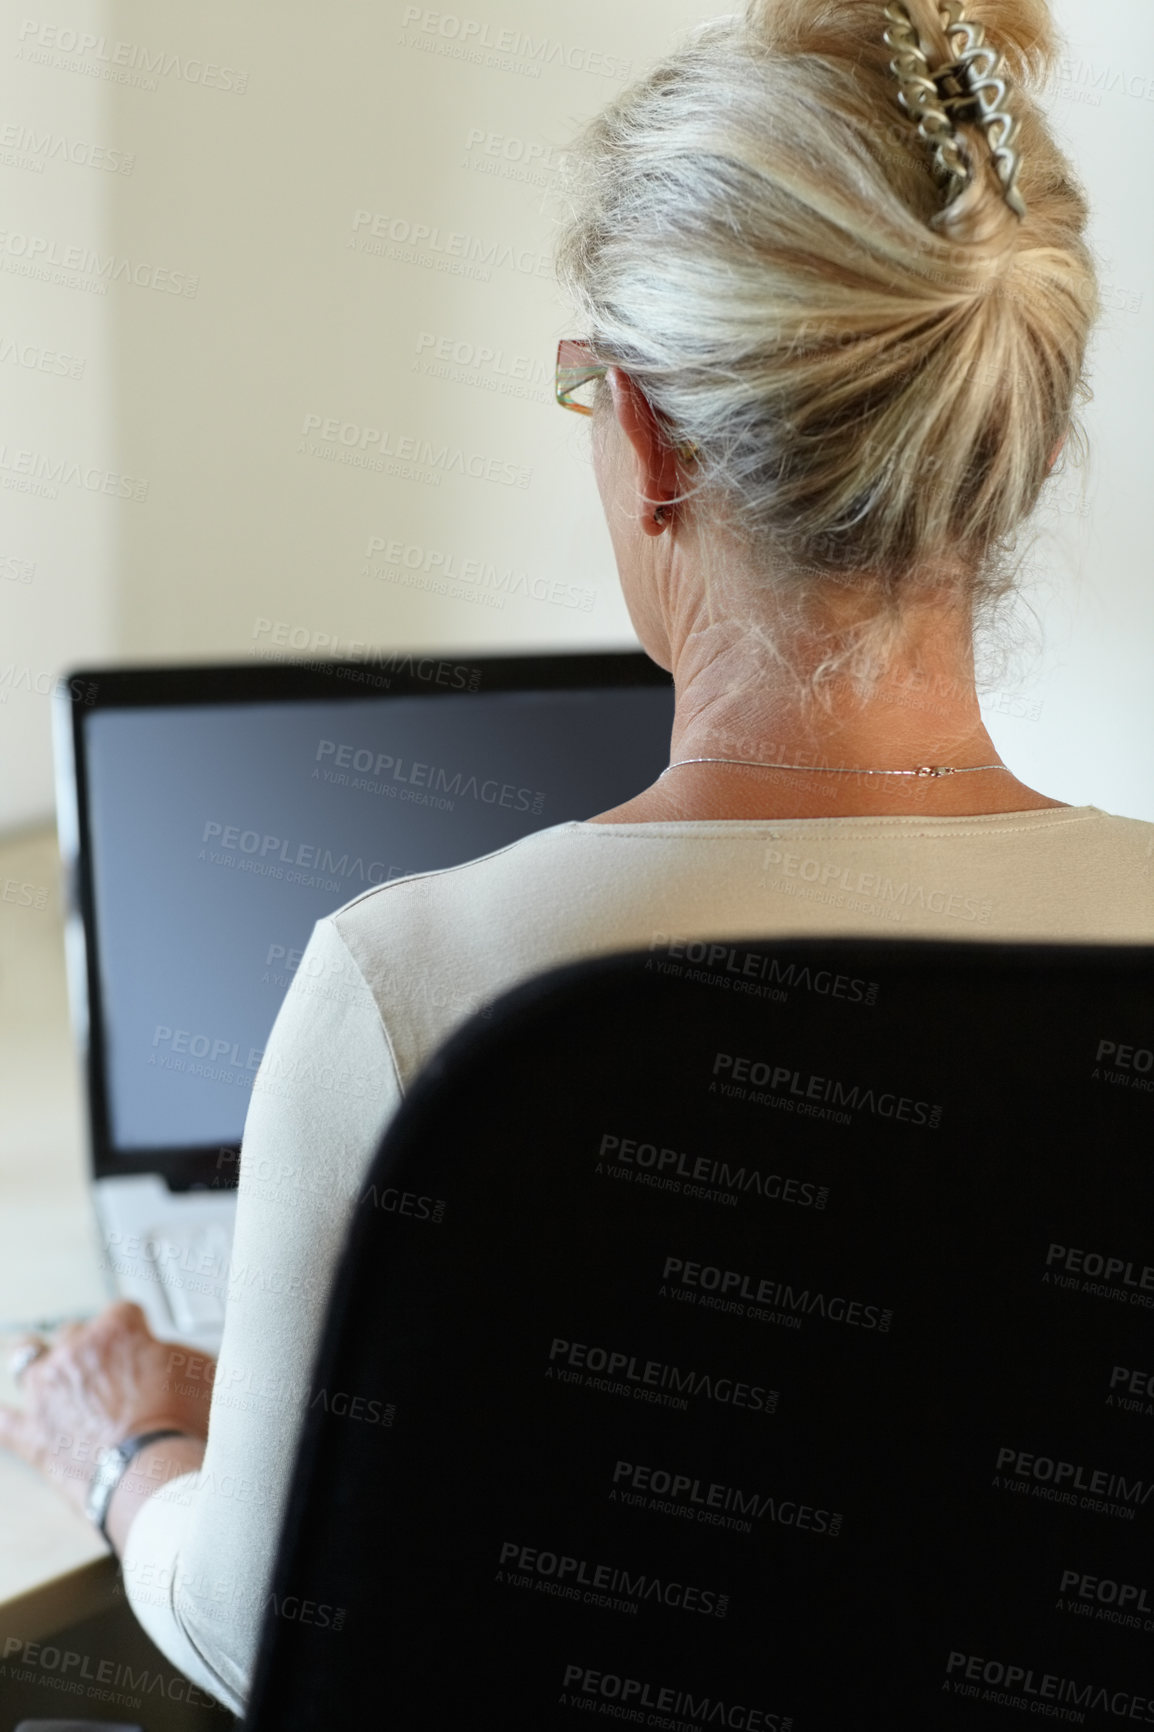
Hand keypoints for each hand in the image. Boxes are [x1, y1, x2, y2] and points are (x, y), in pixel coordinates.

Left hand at [0, 1300, 212, 1526]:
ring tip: (55, 1379)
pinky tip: (3, 1414)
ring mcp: (45, 1392)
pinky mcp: (29, 1434)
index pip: (122, 1312)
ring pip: (29, 1358)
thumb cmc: (184, 1429)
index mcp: (118, 1329)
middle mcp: (75, 1350)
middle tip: (109, 1376)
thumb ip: (172, 1351)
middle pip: (75, 1334)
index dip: (134, 1332)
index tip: (141, 1347)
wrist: (155, 1480)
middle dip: (91, 1351)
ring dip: (45, 1368)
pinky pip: (0, 1419)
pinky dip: (2, 1416)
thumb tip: (162, 1352)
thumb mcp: (203, 1371)